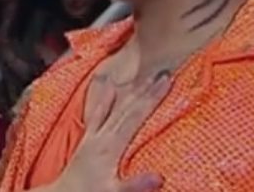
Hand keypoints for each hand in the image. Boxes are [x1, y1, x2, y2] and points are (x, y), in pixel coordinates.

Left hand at [44, 74, 169, 191]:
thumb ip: (135, 184)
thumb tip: (159, 176)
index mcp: (110, 146)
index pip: (135, 116)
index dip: (152, 98)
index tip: (166, 81)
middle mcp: (101, 135)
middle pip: (127, 107)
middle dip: (146, 90)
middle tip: (163, 73)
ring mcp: (93, 135)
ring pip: (113, 106)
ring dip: (128, 90)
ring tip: (141, 75)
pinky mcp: (88, 139)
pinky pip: (97, 113)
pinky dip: (104, 98)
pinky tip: (108, 87)